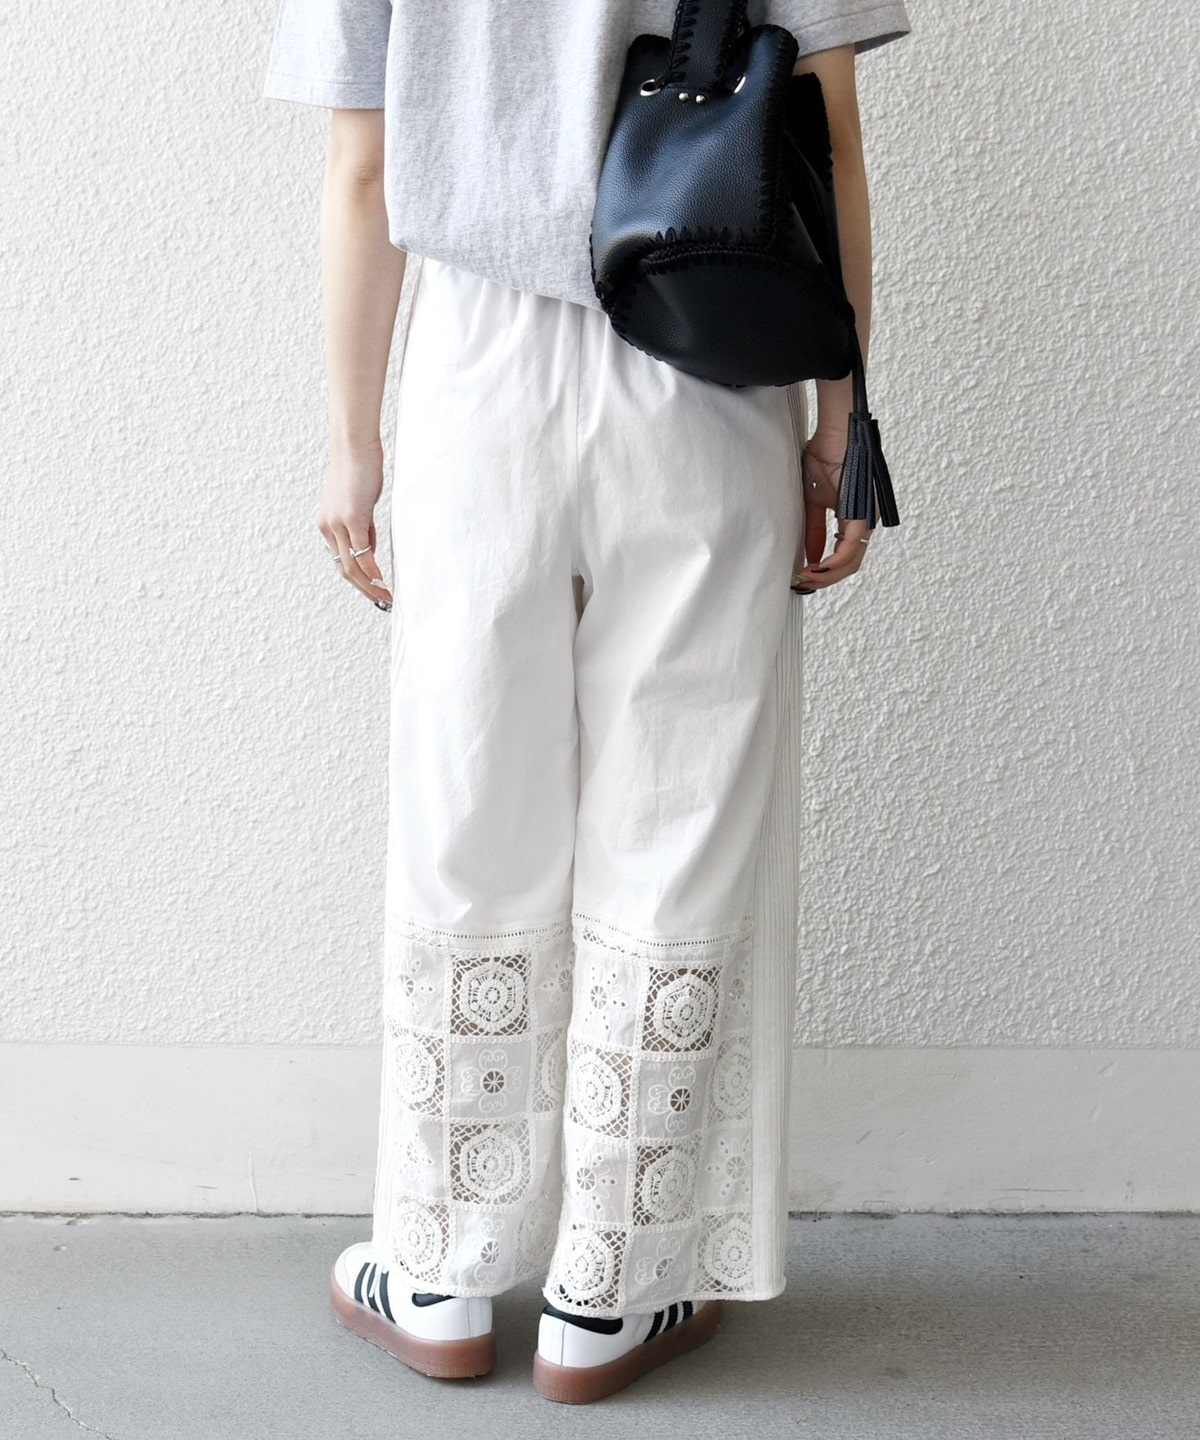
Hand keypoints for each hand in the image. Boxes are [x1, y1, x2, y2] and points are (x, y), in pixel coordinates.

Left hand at [317, 438, 393, 608]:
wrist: (354, 446)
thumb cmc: (360, 470)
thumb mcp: (359, 503)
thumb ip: (361, 526)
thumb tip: (368, 549)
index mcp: (327, 525)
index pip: (342, 561)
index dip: (358, 579)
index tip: (375, 589)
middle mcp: (328, 528)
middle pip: (344, 570)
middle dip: (364, 589)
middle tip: (382, 601)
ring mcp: (338, 524)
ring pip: (351, 566)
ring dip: (369, 585)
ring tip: (385, 597)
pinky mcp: (352, 518)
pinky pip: (362, 553)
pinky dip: (373, 570)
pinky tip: (384, 580)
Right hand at [790, 437, 874, 593]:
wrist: (835, 432)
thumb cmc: (825, 456)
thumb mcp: (813, 501)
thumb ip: (813, 529)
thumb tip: (810, 556)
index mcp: (853, 519)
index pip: (843, 556)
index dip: (823, 572)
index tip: (802, 577)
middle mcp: (863, 522)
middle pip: (849, 566)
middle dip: (823, 581)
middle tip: (801, 584)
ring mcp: (865, 519)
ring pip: (851, 562)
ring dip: (827, 577)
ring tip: (804, 579)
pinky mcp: (861, 514)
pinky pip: (849, 549)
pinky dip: (832, 564)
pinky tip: (814, 569)